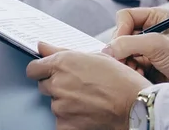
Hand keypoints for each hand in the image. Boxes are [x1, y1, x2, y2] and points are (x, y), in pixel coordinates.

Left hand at [27, 42, 151, 129]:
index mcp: (62, 63)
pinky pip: (61, 122)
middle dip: (58, 86)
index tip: (50, 73)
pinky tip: (88, 112)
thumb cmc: (121, 80)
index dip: (42, 70)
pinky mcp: (65, 125)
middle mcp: (57, 84)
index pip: (33, 69)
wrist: (135, 105)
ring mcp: (60, 106)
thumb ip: (62, 51)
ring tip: (89, 100)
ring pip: (55, 105)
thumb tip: (41, 46)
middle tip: (80, 87)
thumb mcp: (95, 56)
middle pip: (45, 86)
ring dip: (66, 103)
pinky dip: (72, 120)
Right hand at [107, 7, 168, 82]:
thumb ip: (130, 43)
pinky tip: (140, 76)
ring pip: (121, 51)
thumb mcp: (158, 45)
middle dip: (122, 50)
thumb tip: (107, 49)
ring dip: (126, 62)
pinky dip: (130, 71)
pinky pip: (127, 64)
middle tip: (127, 61)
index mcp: (155, 17)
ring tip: (137, 70)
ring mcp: (146, 48)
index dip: (120, 30)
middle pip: (121, 35)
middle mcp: (149, 30)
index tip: (119, 45)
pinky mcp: (144, 63)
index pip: (125, 17)